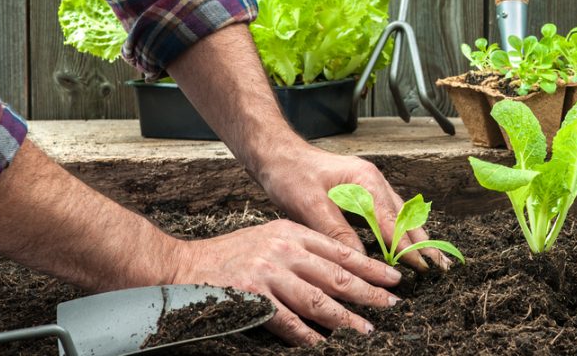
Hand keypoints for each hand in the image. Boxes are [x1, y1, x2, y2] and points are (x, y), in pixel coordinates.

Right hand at [171, 218, 400, 345]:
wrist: (184, 265)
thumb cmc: (231, 255)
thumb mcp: (270, 237)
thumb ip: (302, 250)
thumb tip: (340, 271)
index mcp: (292, 232)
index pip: (340, 250)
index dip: (370, 266)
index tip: (392, 278)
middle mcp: (283, 250)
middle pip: (336, 275)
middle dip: (368, 292)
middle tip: (391, 305)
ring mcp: (268, 273)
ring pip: (317, 300)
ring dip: (345, 318)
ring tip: (366, 329)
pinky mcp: (252, 297)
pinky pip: (287, 321)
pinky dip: (307, 335)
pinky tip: (323, 344)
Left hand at [257, 144, 451, 270]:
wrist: (277, 154)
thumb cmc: (291, 175)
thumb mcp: (310, 205)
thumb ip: (337, 231)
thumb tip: (360, 260)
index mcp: (365, 180)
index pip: (392, 221)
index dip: (407, 247)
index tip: (422, 268)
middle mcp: (373, 181)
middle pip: (405, 216)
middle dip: (423, 242)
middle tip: (441, 267)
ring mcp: (369, 185)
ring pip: (400, 215)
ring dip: (415, 237)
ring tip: (432, 259)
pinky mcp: (362, 192)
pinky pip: (388, 213)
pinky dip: (400, 231)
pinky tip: (405, 245)